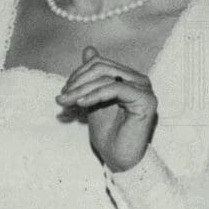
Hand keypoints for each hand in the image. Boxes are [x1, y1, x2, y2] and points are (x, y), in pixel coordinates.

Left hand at [57, 46, 156, 172]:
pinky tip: (81, 104)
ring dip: (82, 89)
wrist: (119, 159)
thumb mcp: (93, 100)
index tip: (63, 92)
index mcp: (128, 77)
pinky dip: (95, 95)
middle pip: (102, 67)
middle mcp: (139, 80)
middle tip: (62, 97)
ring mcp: (144, 89)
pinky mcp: (146, 100)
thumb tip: (88, 49)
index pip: (99, 63)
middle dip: (77, 82)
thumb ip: (91, 78)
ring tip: (68, 102)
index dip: (78, 74)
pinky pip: (116, 88)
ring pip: (106, 77)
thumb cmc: (108, 134)